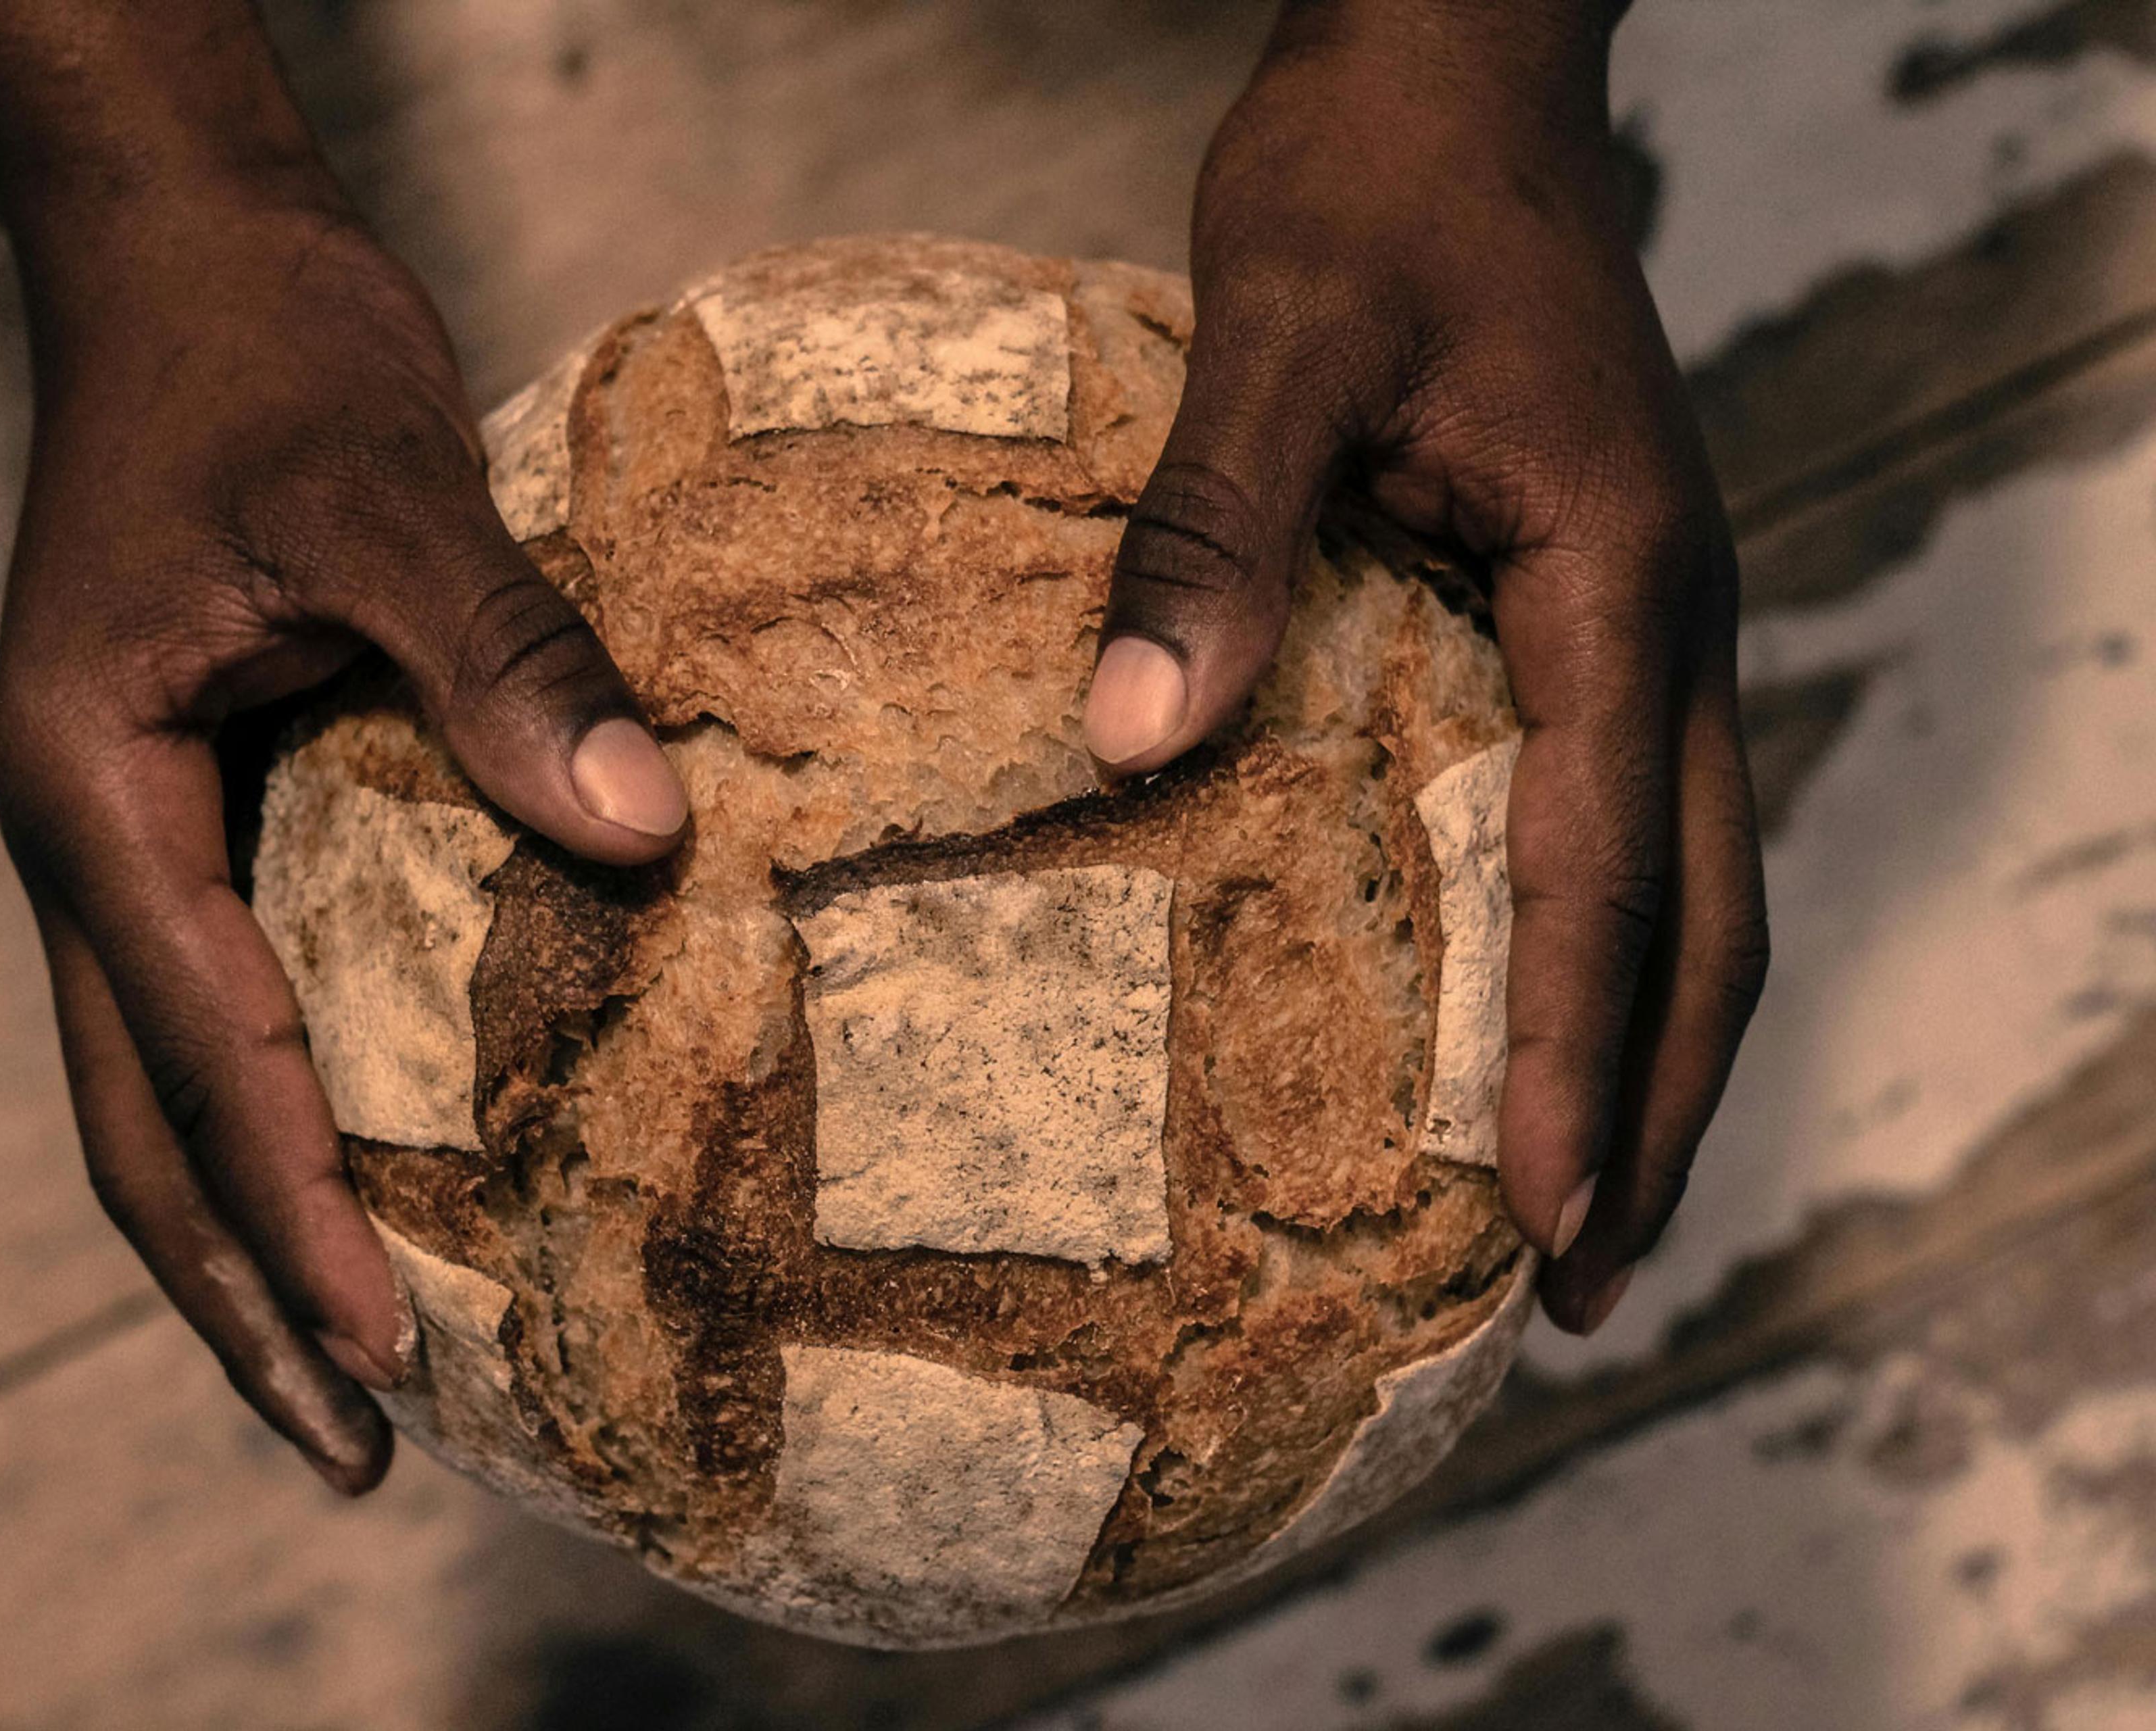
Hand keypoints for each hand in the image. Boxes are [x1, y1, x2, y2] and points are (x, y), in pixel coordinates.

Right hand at [0, 193, 687, 1489]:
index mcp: (96, 795)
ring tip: (348, 1381)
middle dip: (241, 1297)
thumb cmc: (262, 355)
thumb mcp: (380, 492)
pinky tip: (372, 1173)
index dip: (298, 1215)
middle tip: (355, 1453)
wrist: (185, 260)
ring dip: (246, 1236)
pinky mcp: (199, 810)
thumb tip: (652, 835)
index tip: (391, 1354)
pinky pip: (225, 1005)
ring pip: (165, 1088)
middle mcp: (94, 843)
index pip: (207, 1057)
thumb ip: (503, 661)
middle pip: (144, 1132)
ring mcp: (134, 836)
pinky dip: (284, 1116)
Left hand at [1082, 1, 1767, 1335]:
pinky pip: (1619, 808)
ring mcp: (1643, 616)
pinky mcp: (1588, 605)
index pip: (1611, 860)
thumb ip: (1215, 528)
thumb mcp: (1279, 333)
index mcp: (1620, 576)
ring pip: (1688, 873)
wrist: (1454, 72)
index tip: (1550, 1211)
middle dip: (1662, 1102)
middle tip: (1585, 1279)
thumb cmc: (1375, 181)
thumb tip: (1137, 733)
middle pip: (1707, 911)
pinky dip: (1597, 940)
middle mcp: (1665, 618)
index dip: (1588, 1046)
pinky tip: (1521, 1011)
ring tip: (1581, 1203)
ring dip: (1650, 1042)